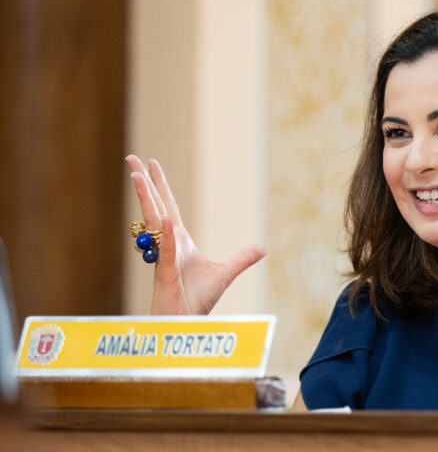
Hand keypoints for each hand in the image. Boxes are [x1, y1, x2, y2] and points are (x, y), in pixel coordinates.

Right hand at [126, 155, 265, 314]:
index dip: (159, 186)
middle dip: (144, 183)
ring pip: (154, 222)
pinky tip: (164, 218)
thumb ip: (242, 259)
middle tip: (131, 158)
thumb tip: (262, 248)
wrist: (185, 324)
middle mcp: (168, 244)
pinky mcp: (165, 273)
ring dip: (146, 199)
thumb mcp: (225, 274)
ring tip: (137, 175)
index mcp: (179, 241)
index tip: (150, 164)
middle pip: (155, 207)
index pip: (167, 207)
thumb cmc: (197, 301)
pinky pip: (166, 250)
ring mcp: (164, 256)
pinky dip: (165, 235)